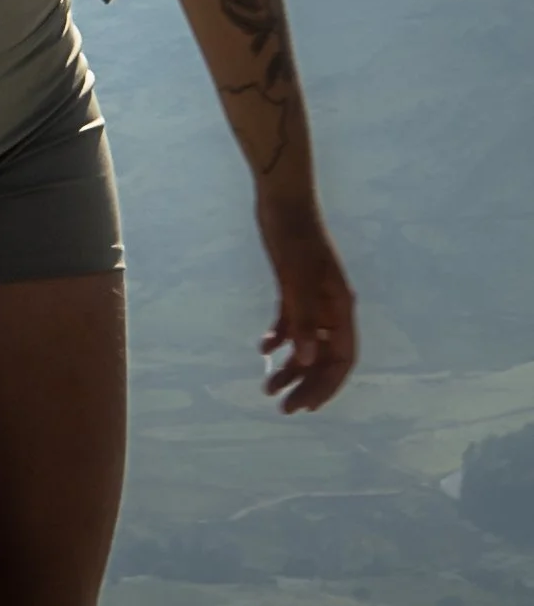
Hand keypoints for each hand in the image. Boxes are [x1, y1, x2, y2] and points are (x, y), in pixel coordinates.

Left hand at [258, 200, 356, 412]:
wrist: (282, 198)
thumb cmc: (293, 235)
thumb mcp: (296, 277)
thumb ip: (304, 318)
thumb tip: (310, 360)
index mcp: (341, 307)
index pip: (342, 359)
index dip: (326, 386)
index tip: (306, 407)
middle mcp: (331, 307)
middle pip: (323, 357)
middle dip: (305, 384)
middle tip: (281, 407)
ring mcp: (312, 297)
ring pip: (306, 343)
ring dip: (290, 366)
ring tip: (267, 387)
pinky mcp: (293, 287)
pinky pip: (291, 323)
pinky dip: (280, 338)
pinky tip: (264, 348)